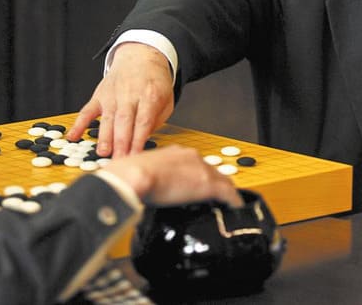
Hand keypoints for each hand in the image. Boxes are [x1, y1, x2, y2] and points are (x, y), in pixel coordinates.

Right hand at [67, 42, 174, 156]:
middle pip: (125, 121)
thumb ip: (156, 120)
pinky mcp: (99, 95)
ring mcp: (112, 94)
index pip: (143, 121)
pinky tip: (73, 136)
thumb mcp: (166, 99)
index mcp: (149, 95)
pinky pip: (87, 110)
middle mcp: (130, 94)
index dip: (139, 140)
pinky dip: (79, 123)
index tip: (136, 157)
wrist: (140, 56)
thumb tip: (143, 141)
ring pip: (107, 118)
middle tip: (119, 160)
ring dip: (104, 136)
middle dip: (121, 142)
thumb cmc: (154, 82)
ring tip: (103, 153)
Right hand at [102, 144, 243, 206]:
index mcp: (175, 153)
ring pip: (223, 180)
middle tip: (217, 198)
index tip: (198, 187)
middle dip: (216, 184)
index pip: (195, 164)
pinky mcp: (207, 184)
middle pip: (212, 171)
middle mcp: (190, 157)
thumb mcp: (141, 174)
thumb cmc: (127, 177)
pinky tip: (234, 209)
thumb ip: (149, 179)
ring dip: (225, 192)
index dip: (199, 177)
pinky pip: (228, 193)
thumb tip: (143, 191)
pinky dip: (233, 201)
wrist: (131, 177)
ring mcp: (200, 169)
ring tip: (226, 205)